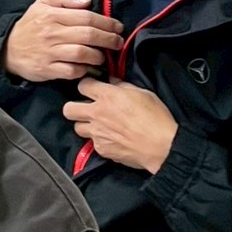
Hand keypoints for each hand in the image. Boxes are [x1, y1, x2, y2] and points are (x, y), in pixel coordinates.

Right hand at [3, 0, 123, 81]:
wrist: (7, 49)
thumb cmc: (30, 26)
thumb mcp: (42, 4)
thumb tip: (86, 1)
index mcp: (52, 15)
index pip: (86, 17)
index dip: (106, 22)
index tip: (117, 26)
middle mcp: (52, 33)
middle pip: (88, 35)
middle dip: (109, 39)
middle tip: (118, 42)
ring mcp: (49, 52)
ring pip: (82, 53)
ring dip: (98, 55)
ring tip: (103, 56)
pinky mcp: (48, 69)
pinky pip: (72, 71)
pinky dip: (84, 70)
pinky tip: (89, 67)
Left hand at [62, 78, 178, 173]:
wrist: (162, 147)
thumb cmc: (156, 118)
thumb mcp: (143, 93)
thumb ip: (122, 86)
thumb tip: (112, 81)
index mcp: (107, 96)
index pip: (82, 85)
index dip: (87, 86)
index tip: (92, 88)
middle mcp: (97, 114)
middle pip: (68, 109)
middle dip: (75, 107)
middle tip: (86, 108)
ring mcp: (97, 133)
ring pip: (77, 128)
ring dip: (86, 125)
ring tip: (98, 125)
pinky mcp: (102, 149)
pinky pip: (93, 143)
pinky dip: (99, 140)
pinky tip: (112, 139)